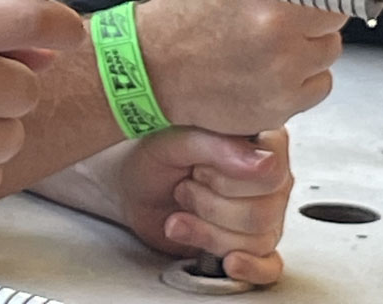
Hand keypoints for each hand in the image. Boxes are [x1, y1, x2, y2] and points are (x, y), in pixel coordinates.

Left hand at [33, 127, 291, 285]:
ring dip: (208, 231)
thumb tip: (265, 161)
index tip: (198, 169)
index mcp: (257, 140)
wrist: (134, 186)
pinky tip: (226, 260)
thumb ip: (217, 146)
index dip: (229, 178)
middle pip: (263, 211)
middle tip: (185, 187)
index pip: (272, 171)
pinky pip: (270, 267)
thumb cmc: (154, 156)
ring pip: (258, 240)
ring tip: (183, 211)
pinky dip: (247, 268)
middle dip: (210, 205)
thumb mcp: (174, 141)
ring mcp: (265, 212)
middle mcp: (269, 176)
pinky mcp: (253, 244)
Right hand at [136, 0, 350, 134]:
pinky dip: (300, 77)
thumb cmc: (183, 17)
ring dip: (307, 45)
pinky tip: (267, 68)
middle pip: (335, 12)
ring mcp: (281, 72)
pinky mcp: (282, 105)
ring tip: (266, 42)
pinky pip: (319, 84)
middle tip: (283, 12)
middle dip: (314, 10)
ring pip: (329, 50)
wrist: (153, 68)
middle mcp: (275, 32)